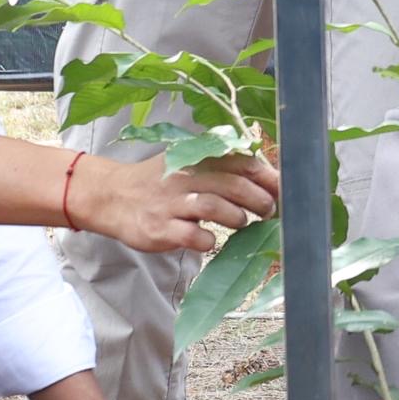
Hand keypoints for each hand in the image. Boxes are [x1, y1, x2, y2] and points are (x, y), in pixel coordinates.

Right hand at [65, 147, 280, 254]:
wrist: (112, 197)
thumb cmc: (160, 183)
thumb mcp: (187, 163)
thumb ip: (222, 167)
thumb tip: (268, 177)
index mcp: (196, 159)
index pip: (242, 163)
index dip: (268, 178)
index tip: (286, 191)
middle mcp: (185, 177)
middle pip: (234, 186)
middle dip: (259, 201)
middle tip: (269, 212)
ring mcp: (171, 203)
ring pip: (215, 208)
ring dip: (237, 218)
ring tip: (241, 223)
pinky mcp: (160, 229)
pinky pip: (193, 237)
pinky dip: (208, 241)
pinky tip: (210, 241)